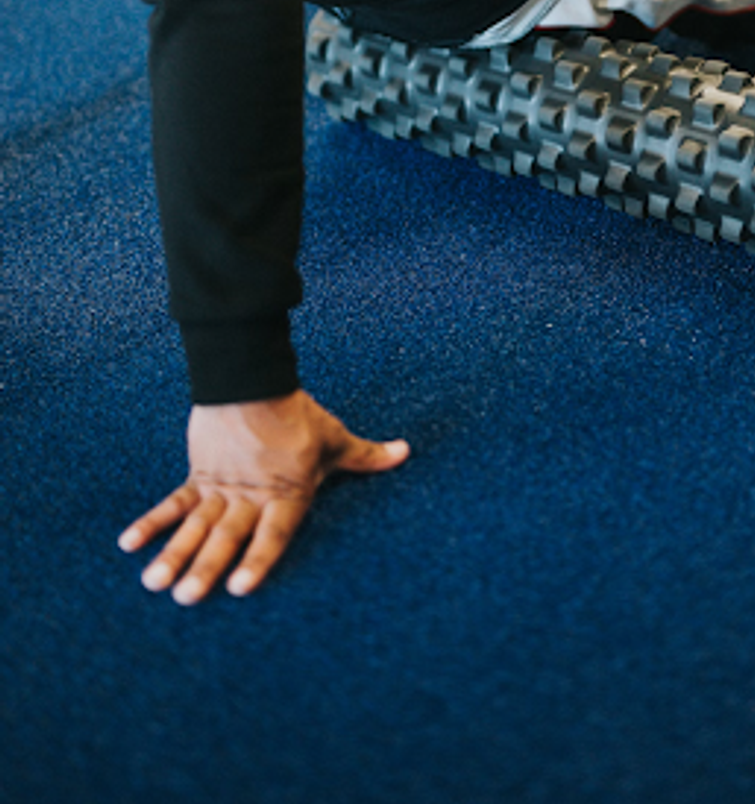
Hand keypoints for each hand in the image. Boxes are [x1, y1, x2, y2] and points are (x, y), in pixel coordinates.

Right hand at [118, 390, 408, 603]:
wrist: (253, 377)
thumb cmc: (299, 414)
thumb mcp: (336, 438)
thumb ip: (366, 456)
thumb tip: (405, 453)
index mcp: (285, 493)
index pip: (272, 533)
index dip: (258, 559)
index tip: (241, 587)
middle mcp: (249, 495)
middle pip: (225, 536)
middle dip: (205, 567)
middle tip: (187, 597)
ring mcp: (220, 486)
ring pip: (195, 525)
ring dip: (173, 553)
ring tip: (153, 584)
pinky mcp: (198, 475)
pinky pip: (173, 503)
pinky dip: (152, 522)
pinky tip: (129, 544)